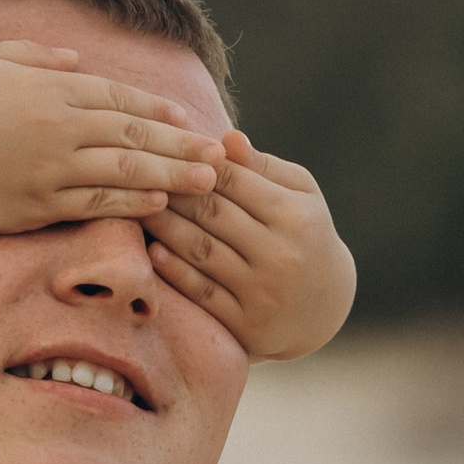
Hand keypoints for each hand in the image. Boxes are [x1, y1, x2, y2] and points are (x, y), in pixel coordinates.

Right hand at [0, 42, 223, 232]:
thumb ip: (32, 56)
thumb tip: (74, 61)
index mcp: (48, 88)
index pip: (116, 96)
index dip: (156, 109)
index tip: (187, 121)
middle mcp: (57, 126)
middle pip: (133, 133)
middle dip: (181, 145)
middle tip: (219, 155)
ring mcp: (50, 169)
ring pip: (124, 170)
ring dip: (170, 176)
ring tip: (207, 184)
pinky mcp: (38, 206)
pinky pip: (95, 204)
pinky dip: (131, 203)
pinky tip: (159, 205)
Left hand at [146, 135, 353, 359]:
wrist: (325, 309)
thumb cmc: (305, 235)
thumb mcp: (300, 195)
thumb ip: (264, 166)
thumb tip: (227, 138)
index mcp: (296, 216)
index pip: (235, 180)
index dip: (195, 164)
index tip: (165, 151)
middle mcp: (281, 254)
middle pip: (213, 213)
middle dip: (172, 192)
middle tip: (138, 176)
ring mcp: (263, 293)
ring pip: (201, 251)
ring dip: (164, 227)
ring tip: (139, 208)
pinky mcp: (247, 325)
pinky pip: (202, 292)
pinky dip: (174, 270)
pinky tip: (152, 251)